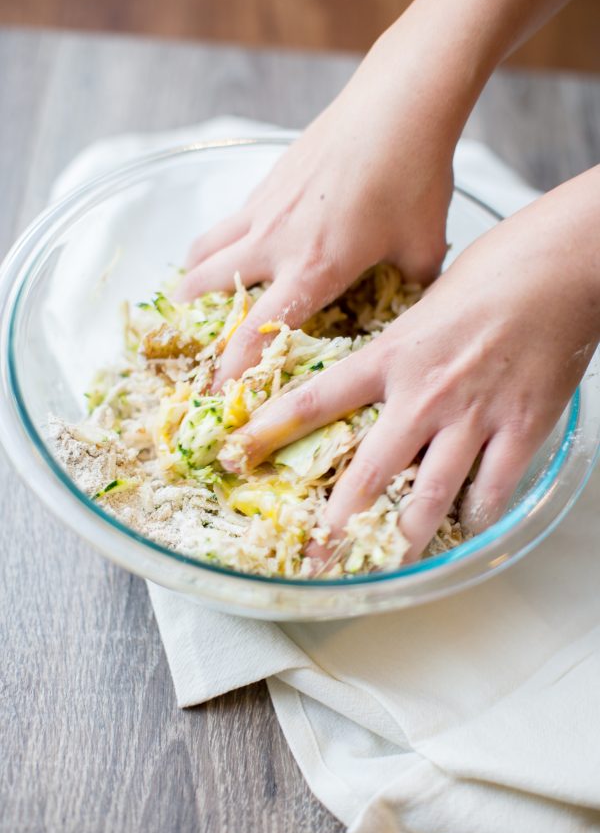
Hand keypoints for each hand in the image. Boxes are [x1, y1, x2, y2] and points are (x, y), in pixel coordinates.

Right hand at [175, 26, 456, 385]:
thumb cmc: (416, 177)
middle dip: (192, 323)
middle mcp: (276, 241)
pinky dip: (217, 244)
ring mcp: (264, 208)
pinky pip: (226, 222)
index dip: (232, 372)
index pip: (257, 334)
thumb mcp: (424, 249)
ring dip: (194, 280)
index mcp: (314, 269)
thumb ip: (411, 293)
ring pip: (204, 250)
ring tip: (196, 300)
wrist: (400, 103)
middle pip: (207, 287)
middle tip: (194, 347)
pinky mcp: (265, 182)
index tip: (218, 398)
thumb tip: (413, 316)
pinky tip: (238, 250)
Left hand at [218, 169, 599, 562]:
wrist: (560, 265)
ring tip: (384, 567)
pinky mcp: (520, 428)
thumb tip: (375, 370)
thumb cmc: (494, 270)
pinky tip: (464, 528)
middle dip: (336, 522)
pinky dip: (476, 514)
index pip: (314, 400)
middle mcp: (423, 393)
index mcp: (390, 356)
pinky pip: (492, 489)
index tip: (234, 455)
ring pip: (428, 495)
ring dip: (402, 538)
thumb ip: (396, 346)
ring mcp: (472, 415)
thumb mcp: (423, 303)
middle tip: (313, 557)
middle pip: (368, 471)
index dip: (268, 431)